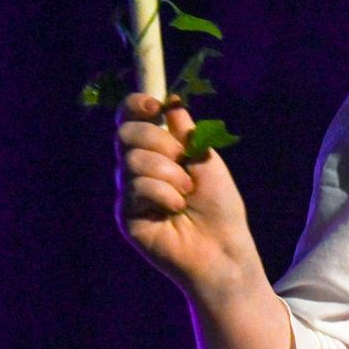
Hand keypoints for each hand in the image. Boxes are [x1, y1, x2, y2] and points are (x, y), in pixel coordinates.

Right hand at [113, 92, 260, 295]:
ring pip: (132, 160)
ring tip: (187, 192)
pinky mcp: (126, 216)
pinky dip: (163, 194)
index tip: (155, 105)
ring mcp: (129, 193)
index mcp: (155, 152)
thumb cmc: (219, 206)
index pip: (130, 119)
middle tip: (183, 159)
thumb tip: (172, 102)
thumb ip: (186, 133)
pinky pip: (135, 188)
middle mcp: (136, 169)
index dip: (136, 105)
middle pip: (125, 134)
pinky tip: (176, 209)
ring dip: (168, 173)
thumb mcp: (206, 160)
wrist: (224, 246)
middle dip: (159, 141)